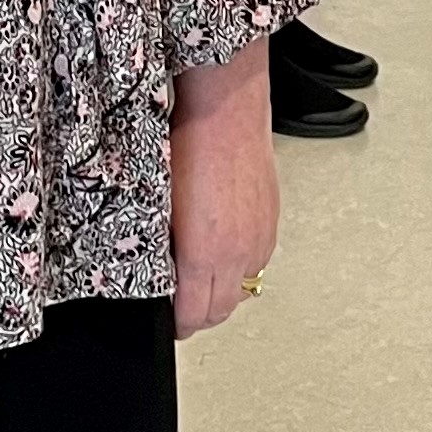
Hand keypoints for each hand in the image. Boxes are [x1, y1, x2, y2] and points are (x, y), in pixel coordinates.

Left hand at [169, 47, 279, 338]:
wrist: (225, 106)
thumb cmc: (188, 144)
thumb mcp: (159, 204)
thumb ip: (163, 249)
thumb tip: (159, 270)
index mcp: (206, 253)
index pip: (195, 316)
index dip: (178, 325)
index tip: (169, 322)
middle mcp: (239, 252)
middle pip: (223, 311)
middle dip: (200, 314)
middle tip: (181, 306)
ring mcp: (260, 237)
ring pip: (244, 288)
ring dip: (223, 291)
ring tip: (201, 278)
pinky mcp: (271, 220)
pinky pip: (257, 260)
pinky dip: (240, 265)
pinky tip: (223, 249)